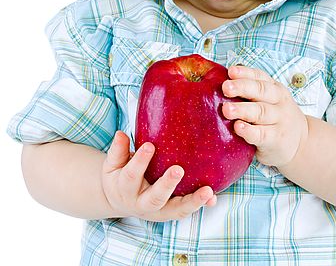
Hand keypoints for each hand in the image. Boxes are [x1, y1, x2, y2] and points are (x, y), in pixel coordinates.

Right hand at [101, 131, 216, 220]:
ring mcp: (158, 210)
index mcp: (125, 189)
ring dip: (193, 202)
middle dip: (167, 185)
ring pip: (175, 210)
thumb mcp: (113, 164)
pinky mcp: (171, 211)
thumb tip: (121, 133)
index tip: (149, 146)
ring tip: (207, 191)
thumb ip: (118, 150)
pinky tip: (213, 197)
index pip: (131, 176)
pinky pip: (186, 209)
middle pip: (154, 198)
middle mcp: (141, 203)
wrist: (119, 200)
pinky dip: (200, 204)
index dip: (139, 162)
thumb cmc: (119, 174)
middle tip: (178, 170)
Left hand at [221, 65, 308, 168]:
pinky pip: (262, 134)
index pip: (260, 76)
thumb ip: (251, 93)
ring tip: (226, 109)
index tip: (230, 71)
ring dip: (243, 110)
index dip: (245, 73)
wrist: (301, 143)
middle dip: (242, 87)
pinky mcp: (276, 139)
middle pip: (260, 91)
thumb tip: (218, 83)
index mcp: (274, 88)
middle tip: (225, 87)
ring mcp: (279, 121)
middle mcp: (278, 101)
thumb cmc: (275, 118)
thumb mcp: (270, 101)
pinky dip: (249, 131)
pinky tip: (238, 128)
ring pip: (261, 112)